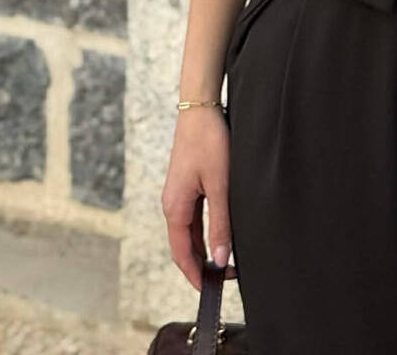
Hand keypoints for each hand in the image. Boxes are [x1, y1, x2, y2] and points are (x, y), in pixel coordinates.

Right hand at [162, 108, 235, 291]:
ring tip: (224, 261)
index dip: (195, 275)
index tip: (211, 290)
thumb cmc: (209, 142)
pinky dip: (203, 231)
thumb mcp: (220, 185)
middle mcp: (172, 203)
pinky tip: (219, 234)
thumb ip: (220, 223)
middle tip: (224, 279)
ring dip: (202, 248)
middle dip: (200, 264)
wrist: (200, 107)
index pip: (181, 253)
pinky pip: (192, 216)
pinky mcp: (186, 184)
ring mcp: (178, 193)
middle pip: (183, 245)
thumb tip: (221, 259)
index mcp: (175, 207)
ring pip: (188, 231)